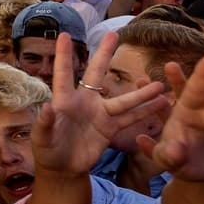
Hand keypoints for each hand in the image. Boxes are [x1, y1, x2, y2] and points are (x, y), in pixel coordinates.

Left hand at [34, 32, 167, 175]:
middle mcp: (84, 101)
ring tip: (160, 83)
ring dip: (141, 93)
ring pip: (123, 99)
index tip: (64, 34)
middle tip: (115, 34)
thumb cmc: (47, 151)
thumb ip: (44, 123)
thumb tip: (46, 108)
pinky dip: (145, 112)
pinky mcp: (109, 128)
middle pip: (96, 73)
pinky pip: (129, 118)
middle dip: (105, 54)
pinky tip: (161, 104)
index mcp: (64, 100)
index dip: (63, 55)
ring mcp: (99, 113)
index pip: (64, 73)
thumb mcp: (42, 139)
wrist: (62, 169)